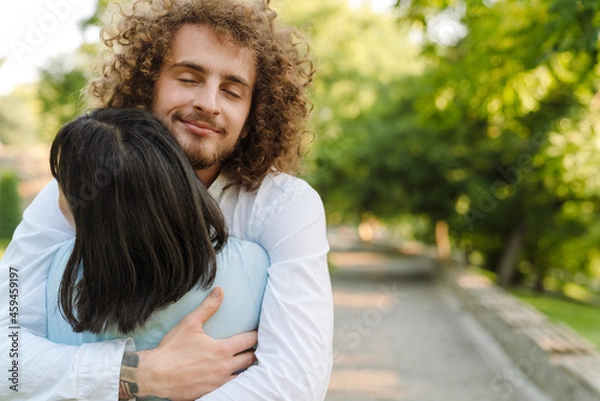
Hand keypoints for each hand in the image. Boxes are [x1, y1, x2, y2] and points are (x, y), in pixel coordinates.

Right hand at [129, 287, 257, 399]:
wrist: (155, 374)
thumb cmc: (172, 349)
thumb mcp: (190, 323)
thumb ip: (208, 307)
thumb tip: (219, 291)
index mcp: (222, 350)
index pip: (249, 341)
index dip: (255, 335)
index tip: (257, 332)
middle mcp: (224, 368)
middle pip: (250, 360)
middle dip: (253, 352)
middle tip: (254, 347)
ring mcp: (218, 383)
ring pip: (242, 376)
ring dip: (244, 368)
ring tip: (243, 361)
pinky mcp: (211, 393)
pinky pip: (229, 387)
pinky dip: (232, 380)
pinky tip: (228, 375)